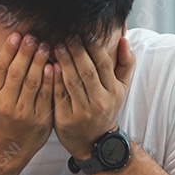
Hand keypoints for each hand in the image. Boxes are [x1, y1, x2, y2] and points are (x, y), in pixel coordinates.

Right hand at [0, 31, 54, 154]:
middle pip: (16, 73)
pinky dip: (50, 80)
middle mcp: (6, 103)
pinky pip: (46, 95)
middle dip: (25, 53)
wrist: (11, 142)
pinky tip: (54, 66)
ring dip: (39, 63)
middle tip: (33, 36)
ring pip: (32, 83)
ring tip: (45, 46)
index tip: (17, 34)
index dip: (8, 50)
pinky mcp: (40, 118)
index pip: (0, 67)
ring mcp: (24, 112)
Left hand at [52, 36, 134, 158]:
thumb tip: (123, 39)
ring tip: (57, 45)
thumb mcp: (120, 88)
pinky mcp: (65, 118)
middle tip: (67, 35)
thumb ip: (125, 63)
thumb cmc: (105, 107)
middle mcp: (99, 101)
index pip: (104, 64)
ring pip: (72, 81)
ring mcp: (82, 111)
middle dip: (77, 51)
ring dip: (64, 61)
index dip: (94, 47)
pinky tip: (49, 65)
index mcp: (113, 91)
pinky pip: (58, 94)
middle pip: (87, 71)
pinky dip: (54, 79)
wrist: (93, 141)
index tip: (85, 32)